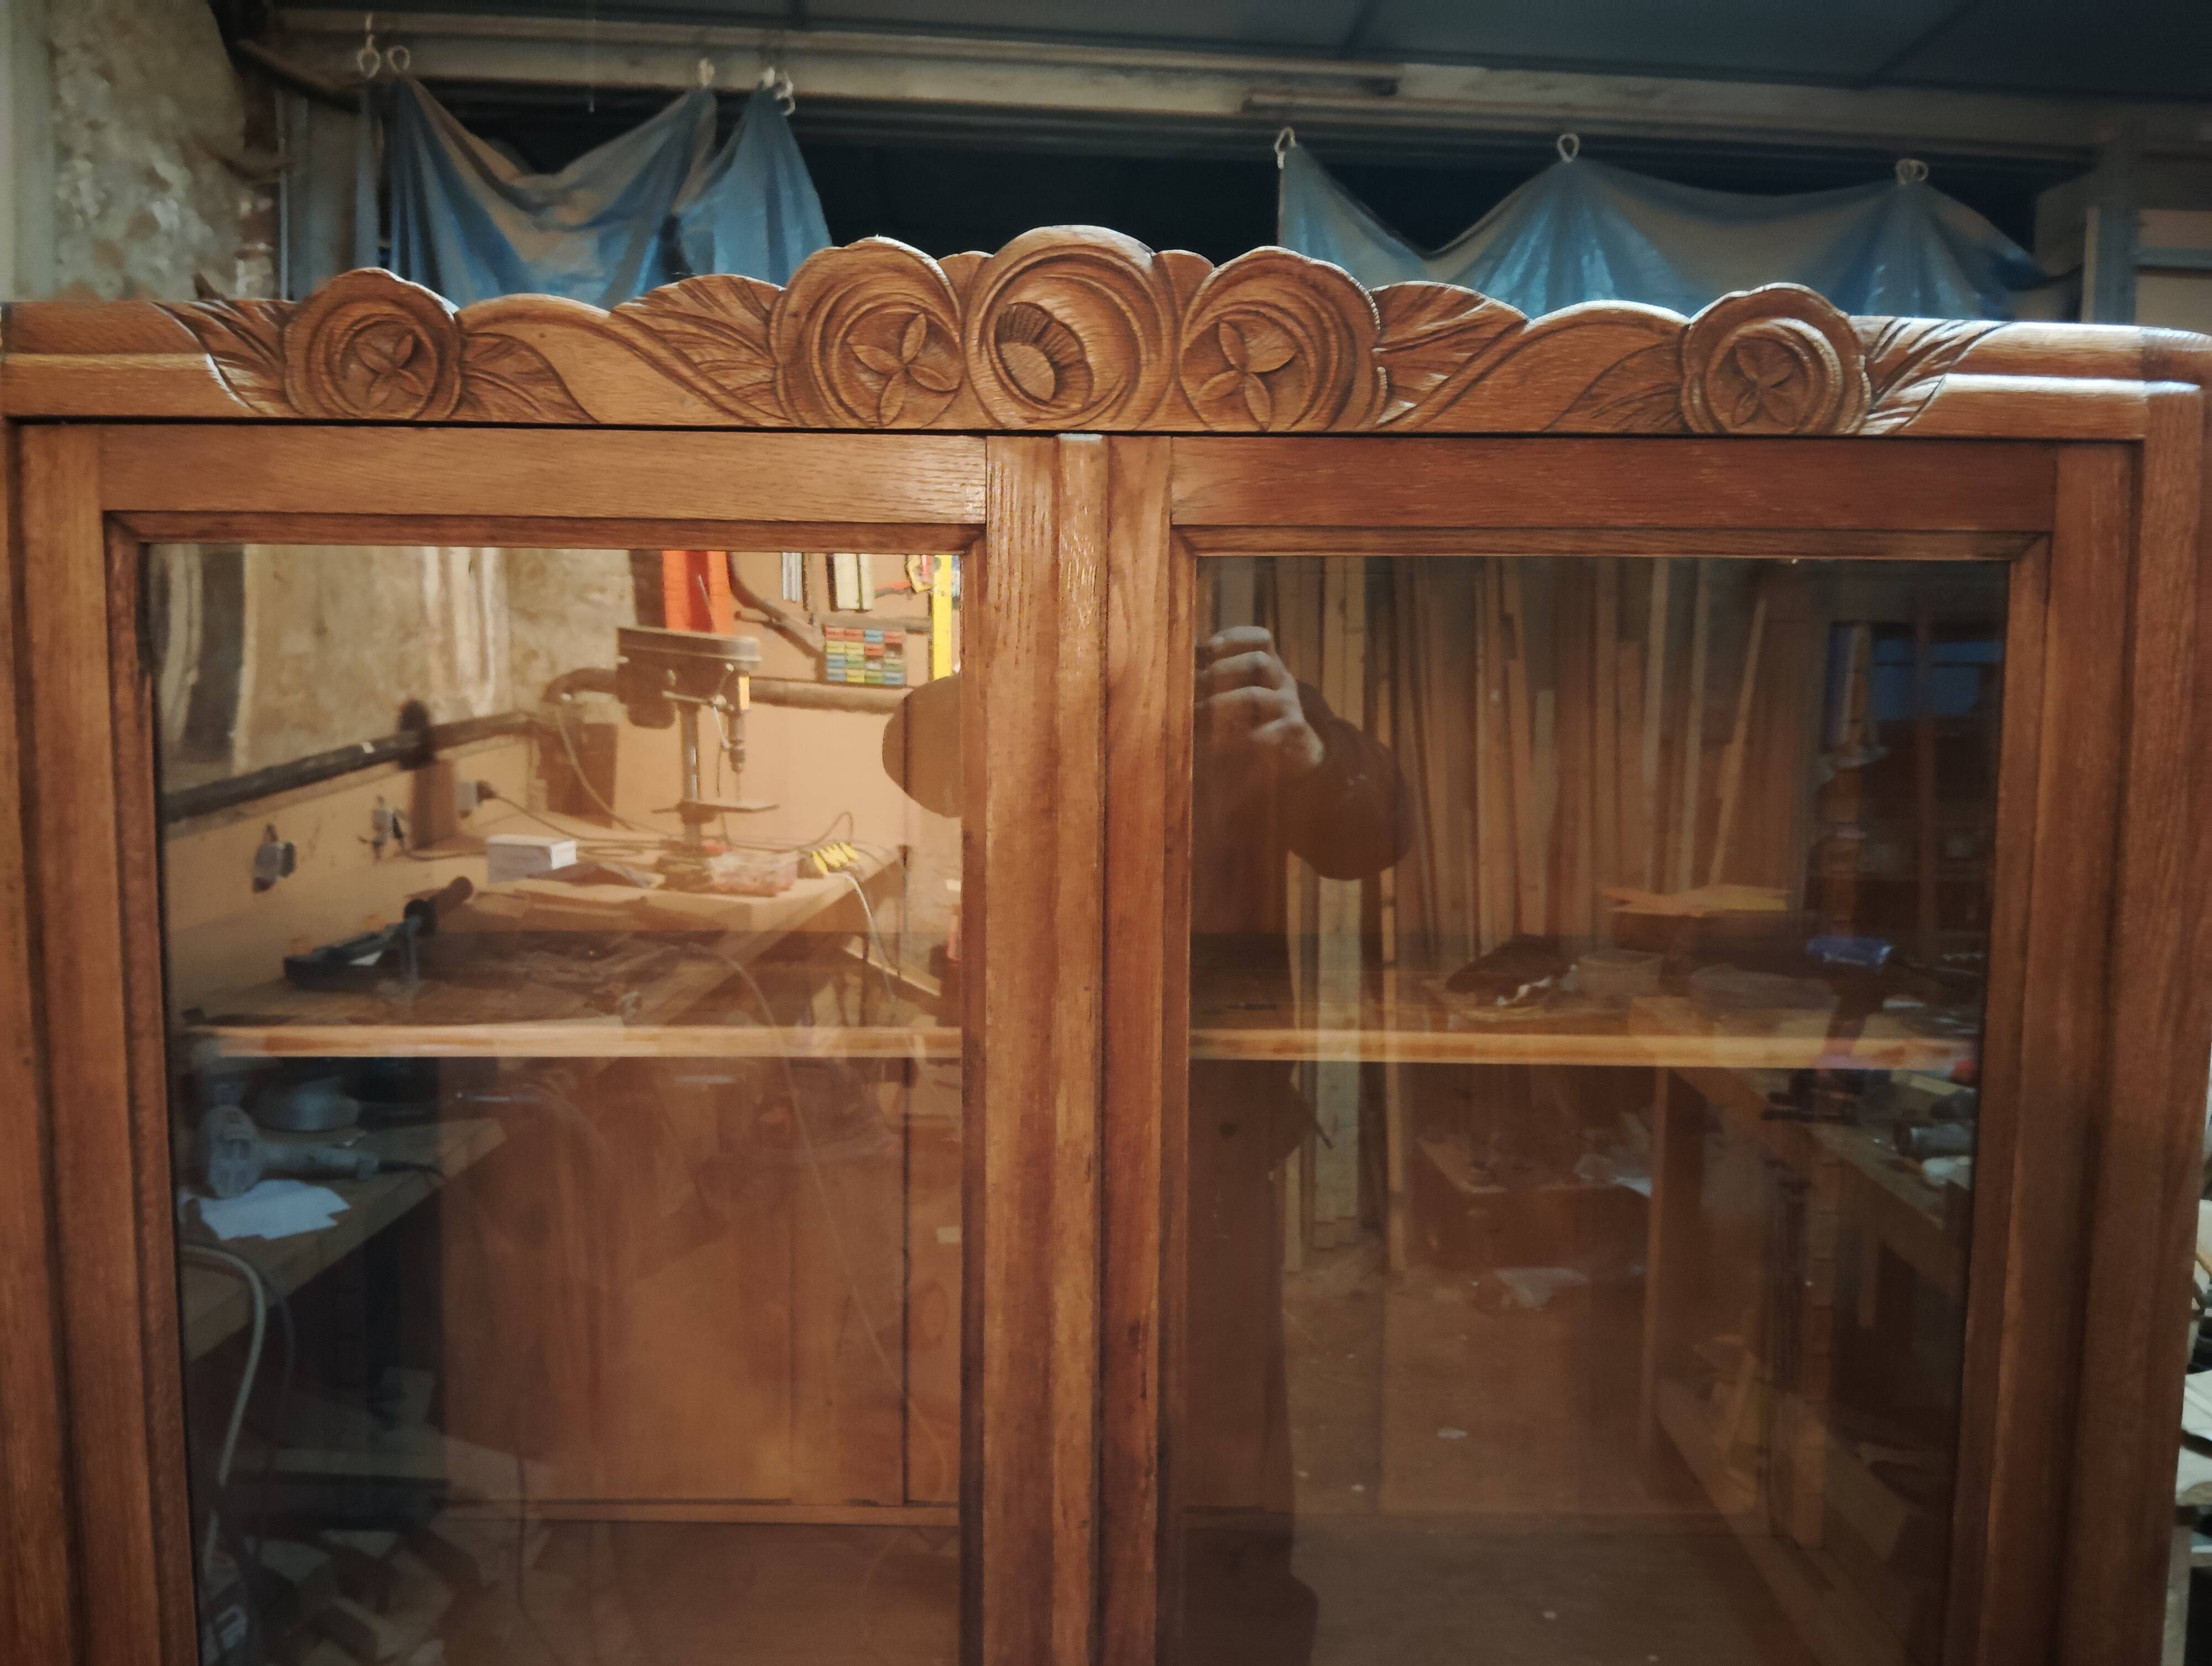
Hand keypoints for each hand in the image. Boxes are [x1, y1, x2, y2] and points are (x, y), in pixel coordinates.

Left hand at [1196, 626, 1324, 778]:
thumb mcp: (1238, 694)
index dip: (1234, 638)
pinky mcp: (1290, 735)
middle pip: (1258, 662)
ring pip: (1254, 696)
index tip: (1207, 647)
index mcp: (1270, 667)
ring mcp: (1289, 708)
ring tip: (1195, 713)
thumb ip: (1216, 677)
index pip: (1261, 639)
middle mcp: (1282, 682)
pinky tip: (1215, 743)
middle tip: (1191, 684)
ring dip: (1219, 703)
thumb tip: (1181, 661)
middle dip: (1220, 670)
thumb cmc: (1256, 722)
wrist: (1295, 755)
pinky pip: (1262, 733)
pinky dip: (1234, 736)